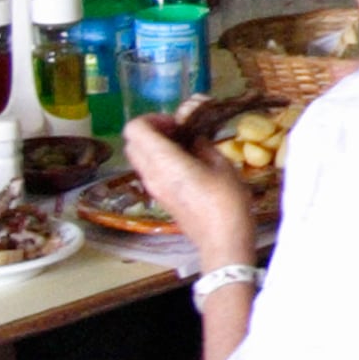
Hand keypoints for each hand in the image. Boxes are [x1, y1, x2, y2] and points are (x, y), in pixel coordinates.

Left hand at [124, 113, 263, 273]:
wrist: (221, 240)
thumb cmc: (226, 200)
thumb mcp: (221, 164)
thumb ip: (202, 145)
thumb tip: (194, 139)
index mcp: (163, 161)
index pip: (135, 128)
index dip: (153, 119)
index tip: (177, 123)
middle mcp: (151, 173)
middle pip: (132, 142)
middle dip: (152, 131)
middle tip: (179, 132)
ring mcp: (153, 188)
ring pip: (139, 157)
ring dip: (155, 146)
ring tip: (184, 147)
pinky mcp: (159, 198)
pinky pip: (149, 171)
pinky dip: (160, 161)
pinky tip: (186, 164)